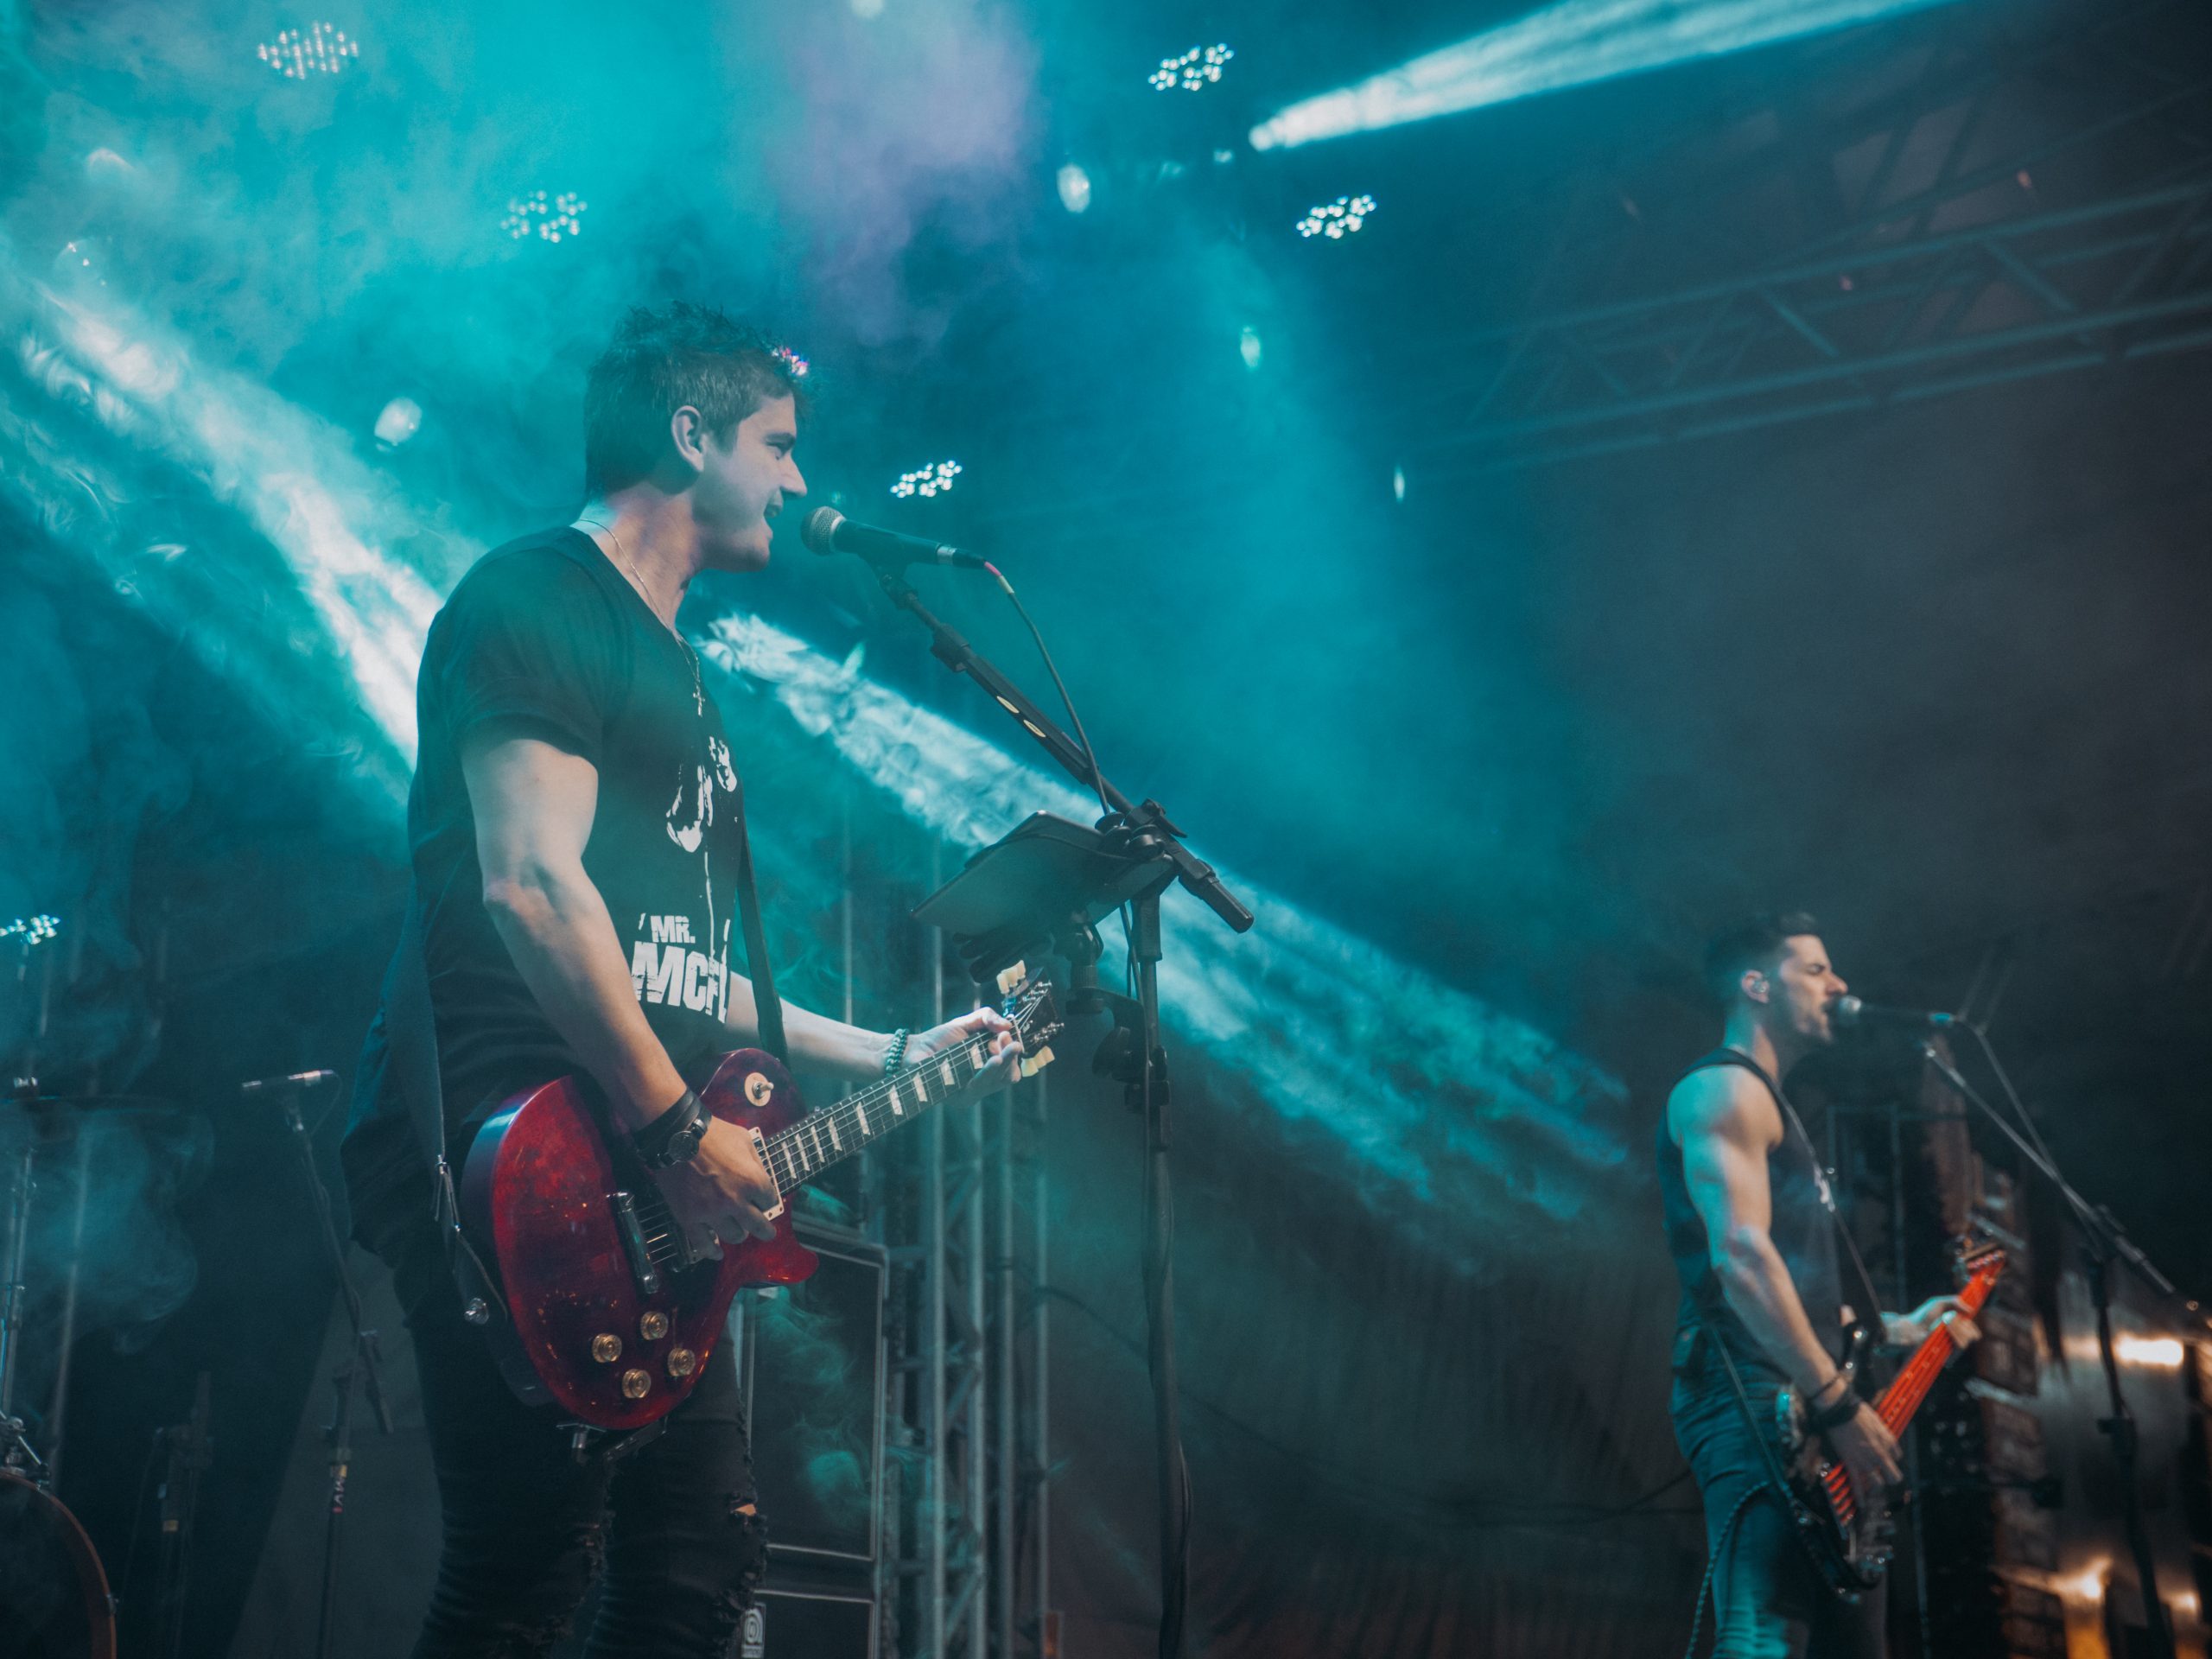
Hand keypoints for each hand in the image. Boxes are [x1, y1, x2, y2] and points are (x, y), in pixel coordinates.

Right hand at [655, 1115, 780, 1249]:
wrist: (675, 1136)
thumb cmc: (712, 1134)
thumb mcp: (744, 1140)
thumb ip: (756, 1162)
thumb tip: (761, 1178)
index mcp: (752, 1180)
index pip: (770, 1200)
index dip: (767, 1199)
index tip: (763, 1199)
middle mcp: (735, 1201)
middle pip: (758, 1226)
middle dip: (766, 1230)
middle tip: (768, 1233)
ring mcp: (711, 1212)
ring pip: (734, 1236)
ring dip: (739, 1234)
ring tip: (738, 1232)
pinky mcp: (689, 1218)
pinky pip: (702, 1244)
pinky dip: (711, 1252)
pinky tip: (716, 1253)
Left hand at [905, 1007, 1023, 1099]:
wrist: (913, 1050)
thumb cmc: (940, 1039)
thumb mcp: (967, 1023)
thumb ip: (987, 1018)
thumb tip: (1008, 1024)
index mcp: (988, 1068)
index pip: (1011, 1066)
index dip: (1012, 1052)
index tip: (1005, 1034)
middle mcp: (984, 1083)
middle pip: (1009, 1076)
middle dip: (1011, 1058)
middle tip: (1013, 1044)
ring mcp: (973, 1092)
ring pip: (997, 1082)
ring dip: (1003, 1066)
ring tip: (1003, 1053)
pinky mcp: (960, 1098)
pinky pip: (979, 1087)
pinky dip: (987, 1073)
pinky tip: (993, 1061)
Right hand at [1828, 1400, 1902, 1494]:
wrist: (1840, 1410)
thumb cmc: (1858, 1412)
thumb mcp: (1879, 1421)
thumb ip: (1885, 1436)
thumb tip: (1888, 1446)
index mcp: (1888, 1442)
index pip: (1897, 1458)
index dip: (1891, 1458)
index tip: (1884, 1457)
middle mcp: (1880, 1454)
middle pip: (1893, 1476)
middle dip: (1890, 1478)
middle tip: (1884, 1478)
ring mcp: (1865, 1460)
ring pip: (1877, 1483)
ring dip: (1876, 1487)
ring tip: (1873, 1489)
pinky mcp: (1851, 1462)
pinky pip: (1857, 1483)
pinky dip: (1860, 1496)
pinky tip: (1862, 1505)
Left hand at [1884, 1295, 1980, 1350]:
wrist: (1910, 1328)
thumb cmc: (1923, 1316)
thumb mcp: (1938, 1303)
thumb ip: (1954, 1301)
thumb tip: (1970, 1309)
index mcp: (1958, 1330)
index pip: (1974, 1332)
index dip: (1971, 1325)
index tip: (1963, 1317)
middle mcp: (1956, 1340)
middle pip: (1972, 1335)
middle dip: (1962, 1324)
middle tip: (1948, 1317)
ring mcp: (1951, 1347)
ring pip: (1966, 1341)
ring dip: (1956, 1328)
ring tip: (1944, 1321)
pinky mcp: (1946, 1353)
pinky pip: (1958, 1345)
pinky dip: (1952, 1333)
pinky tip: (1942, 1328)